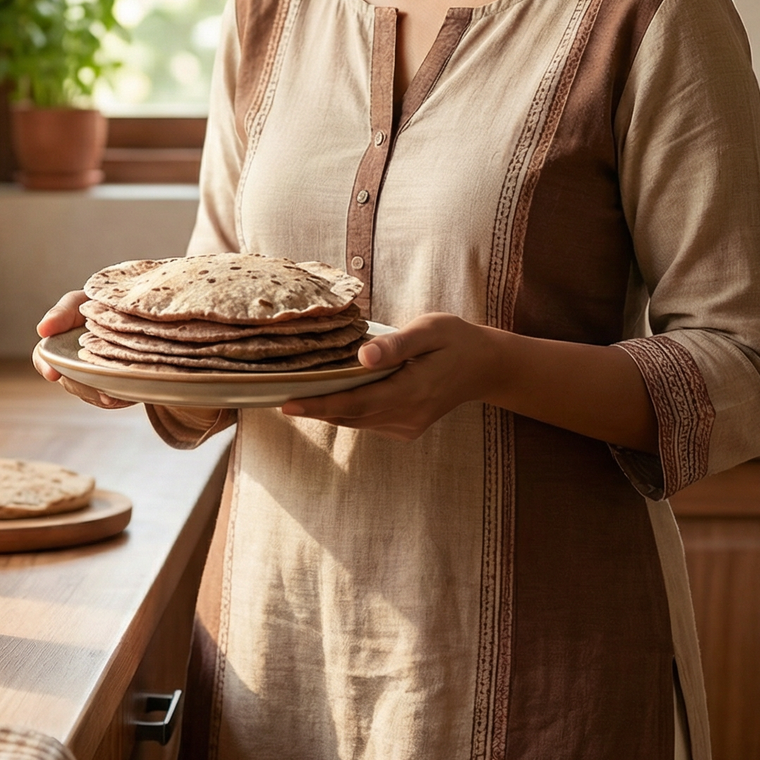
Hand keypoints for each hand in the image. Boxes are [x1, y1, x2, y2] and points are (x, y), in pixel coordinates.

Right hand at [33, 290, 134, 409]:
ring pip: (91, 393)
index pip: (43, 358)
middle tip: (98, 391)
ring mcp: (92, 377)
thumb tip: (42, 330)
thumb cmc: (97, 303)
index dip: (45, 367)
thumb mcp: (78, 302)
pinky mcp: (113, 386)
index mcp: (57, 345)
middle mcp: (71, 365)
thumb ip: (60, 314)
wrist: (132, 311)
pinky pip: (112, 397)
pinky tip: (125, 393)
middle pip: (70, 382)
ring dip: (101, 395)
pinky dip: (118, 397)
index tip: (53, 373)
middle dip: (83, 387)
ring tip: (114, 395)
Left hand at [281, 312, 498, 440]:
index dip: (319, 405)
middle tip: (274, 396)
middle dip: (313, 407)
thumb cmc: (455, 340)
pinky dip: (346, 411)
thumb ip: (396, 344)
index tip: (286, 403)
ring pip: (357, 421)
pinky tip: (329, 396)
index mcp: (413, 389)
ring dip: (326, 410)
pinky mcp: (407, 428)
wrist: (485, 366)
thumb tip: (362, 355)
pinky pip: (368, 422)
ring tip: (292, 395)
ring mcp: (408, 425)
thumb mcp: (430, 330)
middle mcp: (409, 415)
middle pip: (350, 415)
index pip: (356, 402)